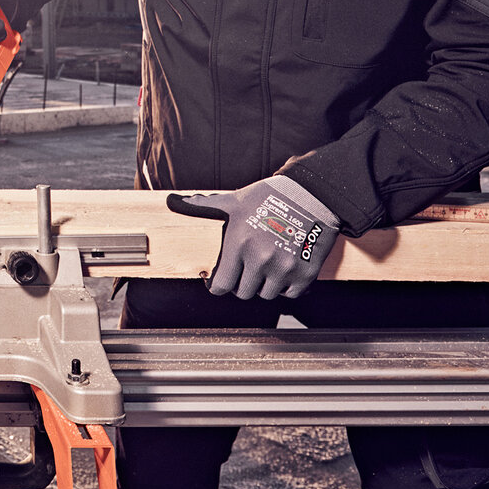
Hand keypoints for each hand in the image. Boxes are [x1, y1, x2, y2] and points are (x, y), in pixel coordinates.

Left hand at [167, 176, 339, 299]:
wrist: (313, 194)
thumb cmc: (270, 196)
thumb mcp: (235, 200)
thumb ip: (206, 206)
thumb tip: (175, 202)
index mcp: (239, 243)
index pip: (222, 285)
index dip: (219, 286)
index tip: (221, 283)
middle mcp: (260, 259)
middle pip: (244, 293)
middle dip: (243, 283)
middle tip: (247, 269)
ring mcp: (284, 268)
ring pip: (266, 295)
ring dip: (264, 285)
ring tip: (267, 267)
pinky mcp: (305, 273)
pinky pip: (290, 294)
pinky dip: (287, 286)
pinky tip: (285, 269)